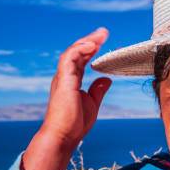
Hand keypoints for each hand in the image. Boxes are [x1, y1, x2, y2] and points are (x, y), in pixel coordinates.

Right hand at [42, 27, 111, 149]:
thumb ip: (98, 90)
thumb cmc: (74, 124)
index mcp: (71, 80)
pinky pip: (69, 59)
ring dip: (87, 41)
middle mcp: (65, 76)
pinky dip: (80, 50)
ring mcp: (63, 78)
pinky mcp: (64, 81)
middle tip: (104, 32)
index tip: (104, 41)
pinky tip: (92, 45)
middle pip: (77, 52)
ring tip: (101, 35)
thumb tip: (107, 79)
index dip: (91, 48)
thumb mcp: (92, 103)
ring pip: (72, 52)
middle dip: (90, 40)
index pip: (81, 59)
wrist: (63, 137)